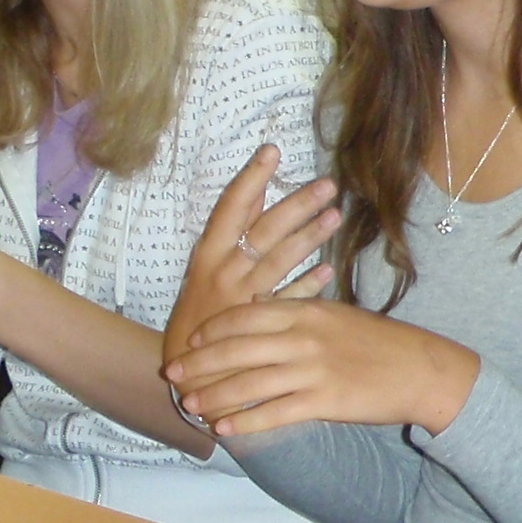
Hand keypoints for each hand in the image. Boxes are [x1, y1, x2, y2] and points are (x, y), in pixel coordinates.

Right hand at [167, 145, 340, 368]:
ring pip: (278, 262)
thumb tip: (257, 189)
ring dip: (308, 237)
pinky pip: (287, 302)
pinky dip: (307, 286)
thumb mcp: (208, 266)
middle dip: (295, 205)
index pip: (230, 208)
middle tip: (328, 184)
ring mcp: (241, 300)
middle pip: (263, 231)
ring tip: (335, 216)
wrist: (186, 372)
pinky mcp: (257, 328)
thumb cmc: (201, 311)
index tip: (272, 150)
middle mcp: (224, 273)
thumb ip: (234, 231)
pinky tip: (329, 270)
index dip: (251, 178)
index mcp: (208, 255)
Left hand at [167, 297, 475, 438]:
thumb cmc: (381, 342)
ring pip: (248, 383)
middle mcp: (304, 338)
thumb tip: (263, 309)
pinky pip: (274, 413)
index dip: (212, 329)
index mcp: (307, 311)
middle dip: (199, 363)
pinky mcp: (324, 401)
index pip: (245, 315)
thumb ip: (300, 312)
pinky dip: (245, 422)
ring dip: (214, 395)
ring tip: (190, 405)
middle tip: (173, 374)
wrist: (421, 369)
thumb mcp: (338, 315)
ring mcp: (312, 370)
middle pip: (236, 349)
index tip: (190, 340)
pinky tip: (225, 429)